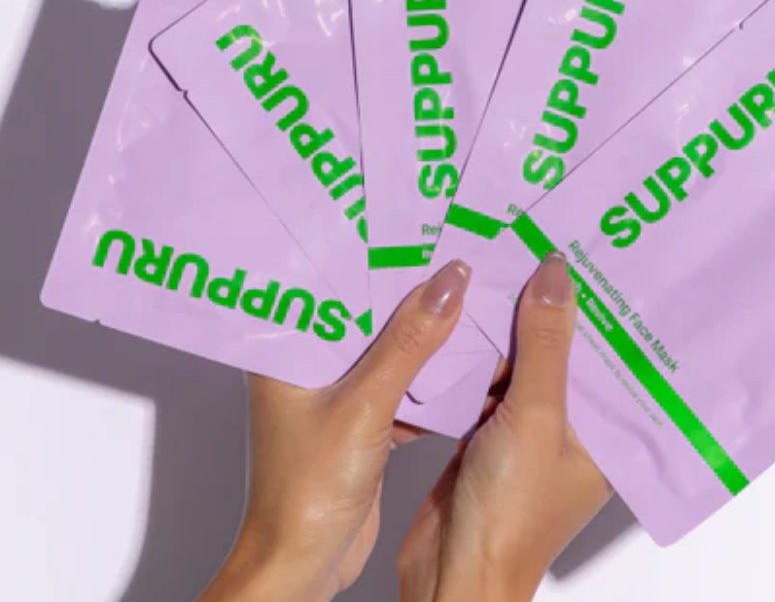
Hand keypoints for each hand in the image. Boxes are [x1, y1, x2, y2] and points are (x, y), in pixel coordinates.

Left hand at [197, 260, 471, 601]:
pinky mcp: (364, 420)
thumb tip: (449, 283)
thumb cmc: (305, 494)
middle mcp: (310, 361)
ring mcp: (339, 392)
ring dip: (429, 332)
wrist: (303, 569)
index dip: (376, 250)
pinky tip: (470, 358)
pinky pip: (404, 382)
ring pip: (392, 346)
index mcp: (288, 346)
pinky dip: (433, 376)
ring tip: (472, 291)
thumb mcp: (363, 407)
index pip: (333, 279)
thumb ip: (409, 344)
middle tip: (457, 251)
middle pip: (369, 309)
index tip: (419, 222)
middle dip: (413, 288)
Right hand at [397, 253, 611, 601]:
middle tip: (547, 239)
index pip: (612, 355)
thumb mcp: (536, 416)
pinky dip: (479, 349)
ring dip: (513, 322)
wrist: (450, 573)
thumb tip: (556, 273)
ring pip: (525, 359)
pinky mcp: (487, 430)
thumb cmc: (510, 517)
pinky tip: (470, 309)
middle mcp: (572, 428)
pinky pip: (488, 377)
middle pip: (566, 350)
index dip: (604, 306)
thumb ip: (546, 343)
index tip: (597, 252)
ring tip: (509, 257)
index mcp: (605, 432)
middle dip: (553, 304)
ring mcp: (528, 429)